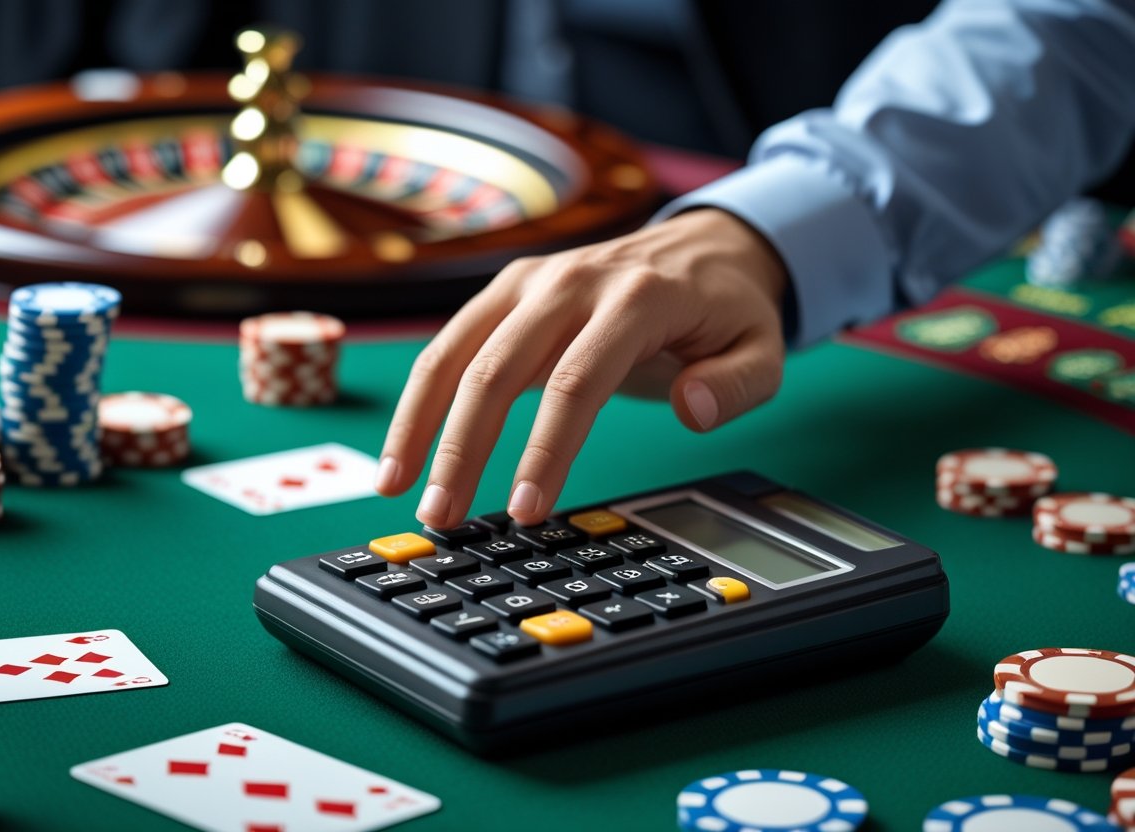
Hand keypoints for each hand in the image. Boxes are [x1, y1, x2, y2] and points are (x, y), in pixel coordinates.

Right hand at [374, 207, 789, 527]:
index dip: (544, 451)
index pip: (577, 381)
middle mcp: (571, 281)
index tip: (524, 511)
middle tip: (442, 516)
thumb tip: (691, 409)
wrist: (701, 245)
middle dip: (462, 448)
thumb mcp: (762, 347)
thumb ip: (735, 384)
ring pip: (454, 350)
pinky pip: (451, 343)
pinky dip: (421, 397)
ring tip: (396, 488)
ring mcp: (531, 280)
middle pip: (496, 366)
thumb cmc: (724, 308)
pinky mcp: (507, 291)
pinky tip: (406, 447)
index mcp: (636, 297)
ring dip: (420, 422)